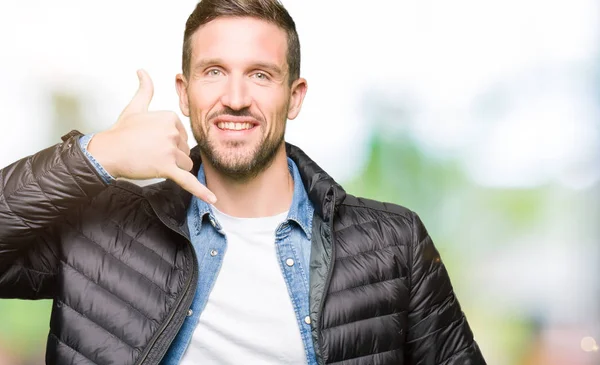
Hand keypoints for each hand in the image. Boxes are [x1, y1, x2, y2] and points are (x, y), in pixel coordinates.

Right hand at [88, 70, 216, 203]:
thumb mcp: (135, 107)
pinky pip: (188, 181)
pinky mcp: (166, 168)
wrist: (107, 151)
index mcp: (170, 117)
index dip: (170, 142)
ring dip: (173, 168)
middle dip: (171, 156)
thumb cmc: (121, 132)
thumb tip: (142, 71)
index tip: (152, 141)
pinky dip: (201, 191)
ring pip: (185, 165)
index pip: (183, 135)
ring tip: (152, 161)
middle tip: (149, 152)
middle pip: (185, 150)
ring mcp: (169, 150)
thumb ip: (145, 89)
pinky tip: (213, 200)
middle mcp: (172, 131)